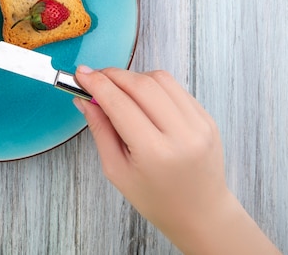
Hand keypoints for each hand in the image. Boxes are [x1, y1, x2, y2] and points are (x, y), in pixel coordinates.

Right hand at [73, 67, 279, 253]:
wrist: (201, 214)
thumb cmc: (156, 198)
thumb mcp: (116, 171)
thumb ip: (100, 130)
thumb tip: (84, 99)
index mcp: (154, 152)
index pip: (119, 104)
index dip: (97, 84)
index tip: (81, 74)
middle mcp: (181, 134)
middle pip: (140, 85)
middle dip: (112, 75)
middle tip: (94, 77)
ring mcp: (198, 124)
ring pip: (160, 79)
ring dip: (133, 77)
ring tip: (119, 89)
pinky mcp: (207, 117)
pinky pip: (175, 88)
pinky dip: (153, 86)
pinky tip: (142, 98)